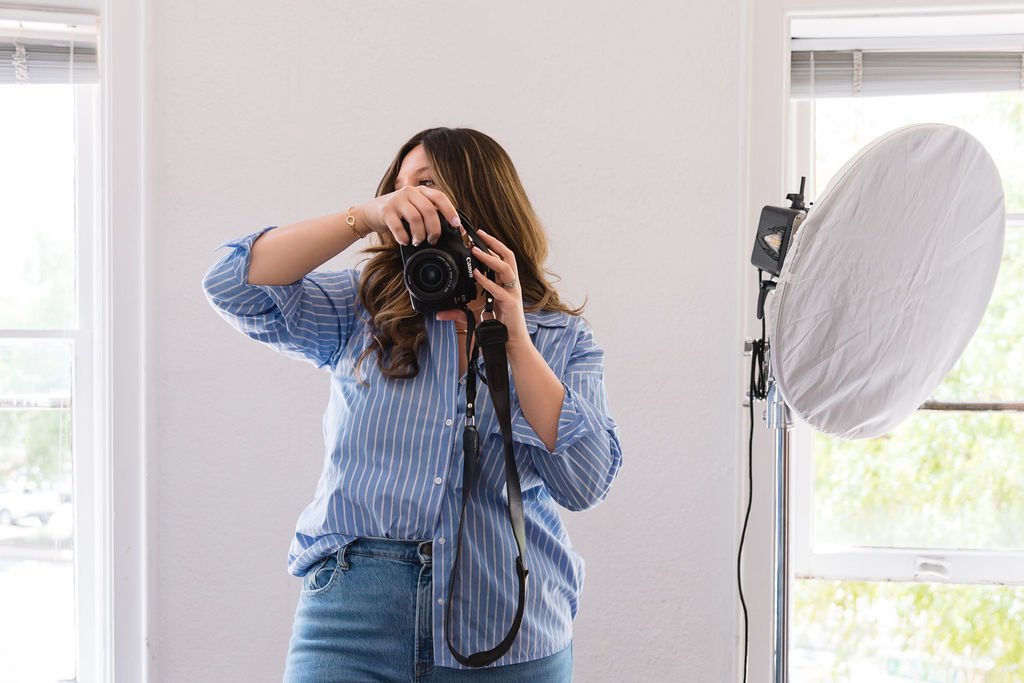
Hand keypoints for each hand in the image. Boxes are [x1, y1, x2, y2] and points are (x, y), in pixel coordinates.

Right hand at [358, 186, 459, 245]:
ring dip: (419, 235)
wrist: (371, 212)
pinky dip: (404, 238)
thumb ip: (429, 213)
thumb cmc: (398, 213)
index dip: (450, 211)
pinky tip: (405, 241)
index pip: (439, 197)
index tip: (456, 225)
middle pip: (429, 210)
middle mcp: (409, 192)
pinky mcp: (386, 211)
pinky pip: (399, 227)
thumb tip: (450, 228)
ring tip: (417, 242)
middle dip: (434, 229)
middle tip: (432, 240)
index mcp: (420, 191)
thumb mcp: (415, 207)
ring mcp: (397, 200)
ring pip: (416, 219)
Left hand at [436, 229, 529, 347]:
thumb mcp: (475, 317)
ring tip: (475, 250)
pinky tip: (476, 275)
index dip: (491, 246)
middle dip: (494, 242)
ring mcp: (512, 293)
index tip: (477, 236)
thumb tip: (439, 314)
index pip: (501, 258)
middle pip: (508, 256)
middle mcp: (511, 285)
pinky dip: (487, 281)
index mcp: (505, 284)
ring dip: (490, 257)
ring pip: (506, 268)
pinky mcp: (511, 304)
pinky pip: (499, 289)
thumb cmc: (498, 327)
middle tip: (479, 233)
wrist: (510, 344)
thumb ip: (458, 314)